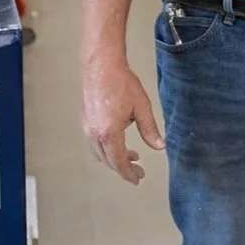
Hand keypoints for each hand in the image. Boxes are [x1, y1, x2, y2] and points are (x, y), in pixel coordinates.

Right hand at [81, 56, 164, 185]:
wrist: (100, 65)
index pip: (119, 162)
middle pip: (108, 160)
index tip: (137, 179)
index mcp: (109, 133)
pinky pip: (93, 143)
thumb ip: (150, 130)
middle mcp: (94, 133)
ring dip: (114, 158)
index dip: (128, 173)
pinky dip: (106, 148)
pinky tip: (118, 141)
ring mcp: (86, 127)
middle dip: (123, 168)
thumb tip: (160, 147)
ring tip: (132, 155)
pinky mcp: (84, 120)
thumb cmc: (121, 83)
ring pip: (99, 153)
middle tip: (138, 170)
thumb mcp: (141, 107)